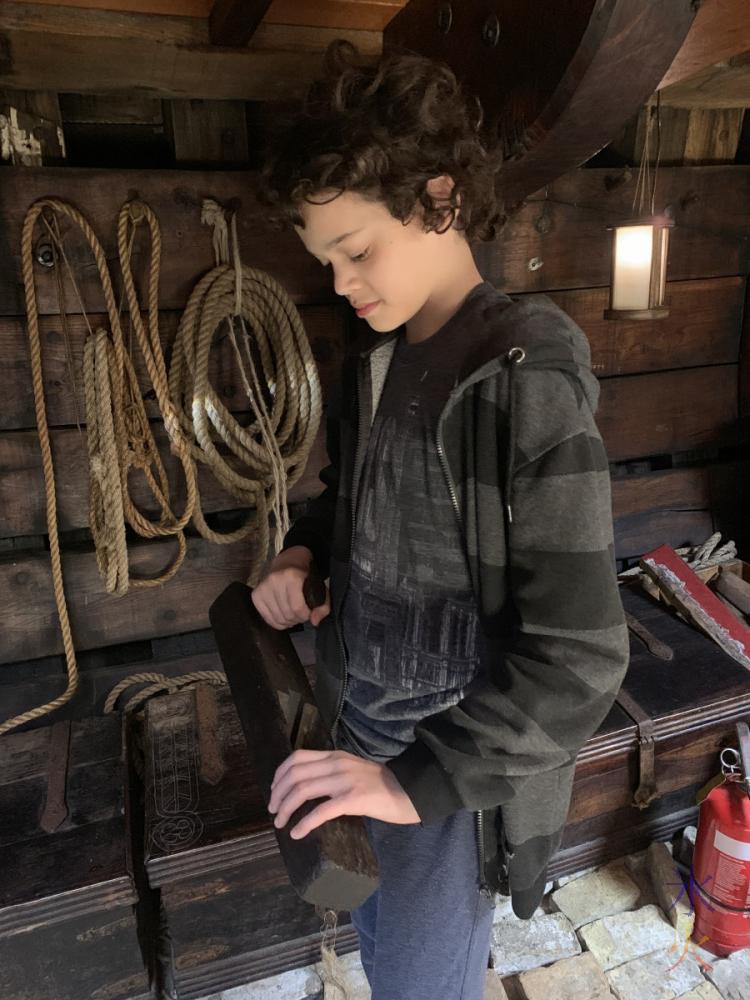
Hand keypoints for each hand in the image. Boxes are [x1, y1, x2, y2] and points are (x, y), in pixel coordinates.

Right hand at [252, 546, 330, 628]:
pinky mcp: (256, 595)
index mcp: (292, 577)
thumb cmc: (304, 575)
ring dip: (287, 621)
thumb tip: (314, 621)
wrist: (287, 562)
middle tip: (301, 613)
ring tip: (293, 614)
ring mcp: (263, 588)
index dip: (305, 615)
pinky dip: (276, 622)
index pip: (297, 607)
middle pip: (287, 614)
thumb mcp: (319, 587)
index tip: (308, 612)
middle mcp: (275, 581)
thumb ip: (322, 606)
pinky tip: (283, 616)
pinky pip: (266, 618)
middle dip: (297, 618)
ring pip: (277, 618)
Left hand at [267, 748, 420, 837]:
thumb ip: (332, 773)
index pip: (297, 758)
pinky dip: (304, 823)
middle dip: (278, 794)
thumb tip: (307, 789)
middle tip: (274, 811)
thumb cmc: (382, 785)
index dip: (279, 774)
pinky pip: (321, 811)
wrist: (410, 790)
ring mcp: (345, 781)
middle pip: (295, 775)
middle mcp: (337, 764)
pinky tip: (297, 833)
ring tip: (280, 823)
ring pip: (303, 790)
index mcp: (335, 756)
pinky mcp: (354, 799)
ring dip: (286, 809)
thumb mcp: (353, 770)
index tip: (274, 791)